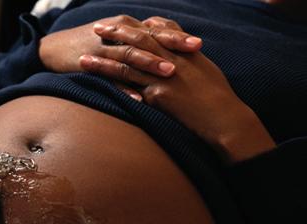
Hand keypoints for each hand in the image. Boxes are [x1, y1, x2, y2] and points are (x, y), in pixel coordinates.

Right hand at [39, 15, 202, 80]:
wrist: (54, 50)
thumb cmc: (91, 45)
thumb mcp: (117, 39)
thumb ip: (140, 42)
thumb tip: (167, 49)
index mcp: (126, 26)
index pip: (156, 29)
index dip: (177, 36)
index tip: (199, 44)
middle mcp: (116, 34)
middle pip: (148, 38)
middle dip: (172, 45)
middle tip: (195, 50)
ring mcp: (103, 50)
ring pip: (130, 55)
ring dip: (150, 64)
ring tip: (171, 73)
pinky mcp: (90, 65)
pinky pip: (110, 78)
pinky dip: (125, 87)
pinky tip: (140, 97)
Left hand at [80, 16, 274, 161]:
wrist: (224, 117)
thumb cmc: (217, 95)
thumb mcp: (204, 67)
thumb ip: (186, 54)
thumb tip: (175, 48)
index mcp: (182, 50)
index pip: (155, 29)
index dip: (134, 25)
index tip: (118, 22)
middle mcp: (171, 58)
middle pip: (136, 40)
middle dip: (114, 34)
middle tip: (95, 29)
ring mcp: (163, 76)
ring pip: (126, 64)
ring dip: (102, 61)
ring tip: (82, 60)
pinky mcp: (159, 95)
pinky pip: (129, 88)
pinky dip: (110, 85)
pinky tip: (94, 86)